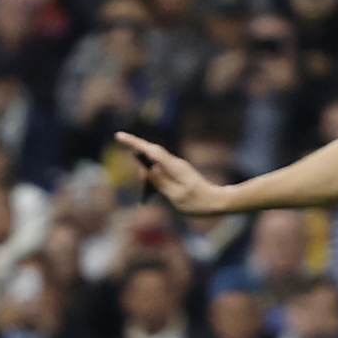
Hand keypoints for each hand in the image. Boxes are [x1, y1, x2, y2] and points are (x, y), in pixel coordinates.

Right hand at [115, 132, 234, 216]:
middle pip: (151, 152)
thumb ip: (161, 182)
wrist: (219, 201)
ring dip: (143, 163)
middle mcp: (175, 163)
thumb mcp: (178, 195)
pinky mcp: (178, 173)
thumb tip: (147, 171)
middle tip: (121, 145)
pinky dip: (150, 171)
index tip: (119, 136)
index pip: (151, 151)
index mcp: (174, 167)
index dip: (134, 143)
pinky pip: (159, 168)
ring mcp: (177, 167)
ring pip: (155, 160)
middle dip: (135, 148)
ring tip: (138, 177)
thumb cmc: (199, 202)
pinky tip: (148, 180)